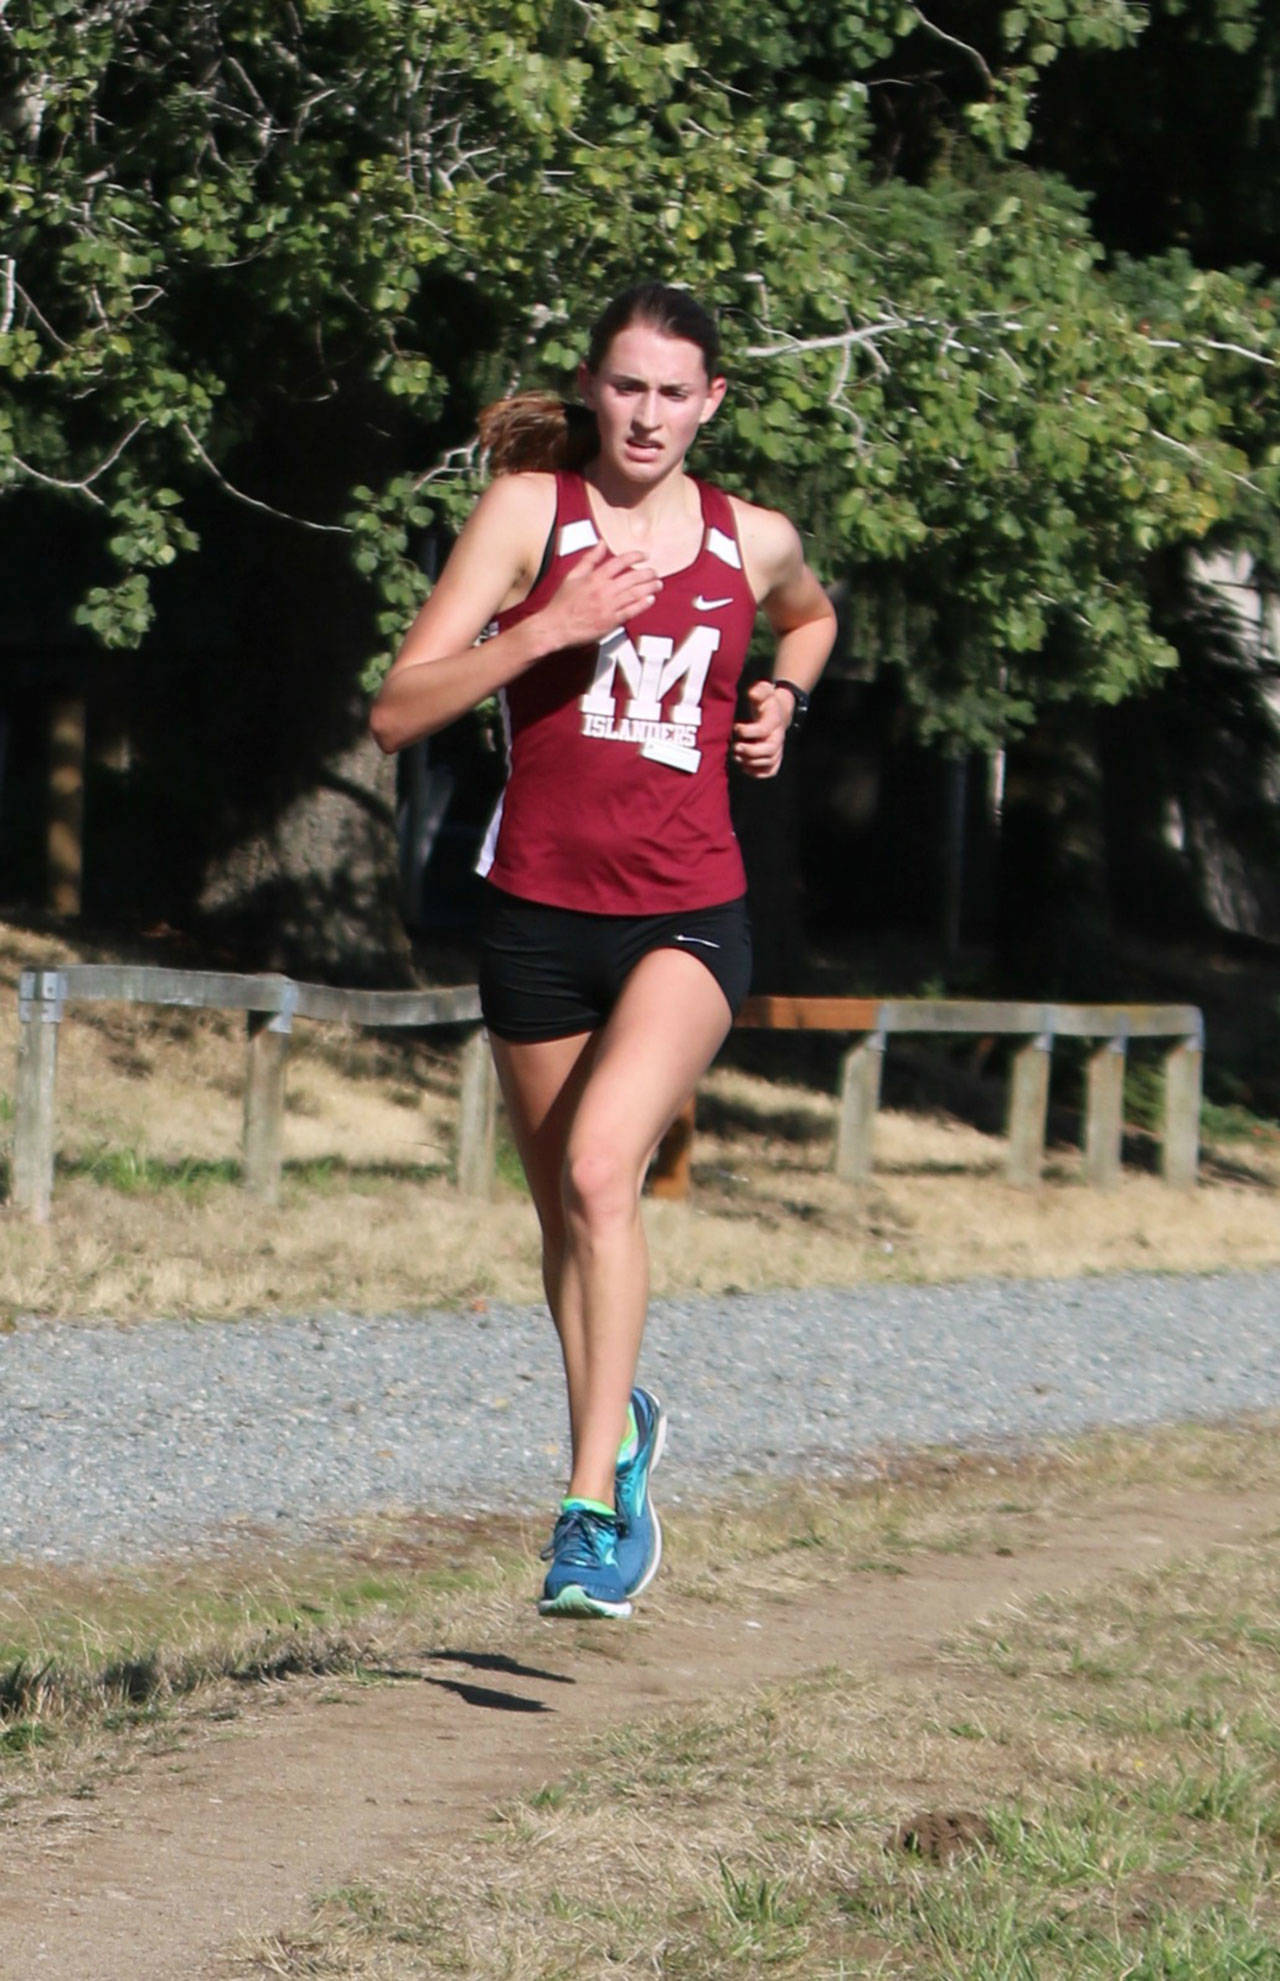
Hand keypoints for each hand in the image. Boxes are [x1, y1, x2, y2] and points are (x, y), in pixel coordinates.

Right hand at [540, 541, 661, 646]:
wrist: (555, 626)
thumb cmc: (562, 602)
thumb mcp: (572, 576)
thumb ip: (589, 559)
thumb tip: (601, 543)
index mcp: (594, 577)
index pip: (619, 562)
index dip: (634, 557)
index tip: (644, 555)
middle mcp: (603, 590)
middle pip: (631, 578)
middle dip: (647, 574)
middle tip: (655, 572)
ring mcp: (608, 607)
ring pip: (634, 594)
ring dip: (649, 588)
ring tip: (658, 584)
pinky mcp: (610, 621)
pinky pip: (630, 611)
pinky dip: (642, 605)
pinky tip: (650, 599)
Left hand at [731, 679, 789, 779]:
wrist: (778, 713)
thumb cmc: (766, 702)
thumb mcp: (763, 691)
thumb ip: (759, 690)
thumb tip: (752, 694)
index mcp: (774, 721)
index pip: (764, 730)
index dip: (748, 731)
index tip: (736, 728)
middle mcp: (778, 737)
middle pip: (769, 750)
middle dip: (751, 751)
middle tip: (735, 747)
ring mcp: (777, 749)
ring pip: (768, 762)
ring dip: (751, 762)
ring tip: (735, 756)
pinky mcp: (774, 757)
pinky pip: (770, 771)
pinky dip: (757, 773)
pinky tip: (744, 767)